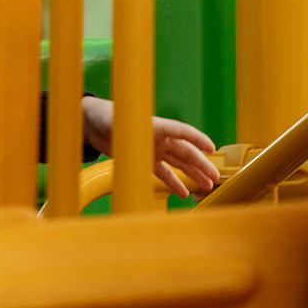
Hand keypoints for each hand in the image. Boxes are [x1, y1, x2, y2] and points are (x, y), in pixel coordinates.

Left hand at [79, 98, 223, 196]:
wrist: (92, 122)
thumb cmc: (105, 115)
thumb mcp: (115, 119)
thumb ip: (127, 127)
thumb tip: (138, 136)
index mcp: (155, 125)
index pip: (181, 131)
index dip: (197, 138)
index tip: (212, 148)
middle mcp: (158, 137)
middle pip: (185, 151)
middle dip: (201, 164)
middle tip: (215, 176)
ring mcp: (153, 148)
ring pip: (178, 163)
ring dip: (192, 174)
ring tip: (207, 186)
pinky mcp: (145, 159)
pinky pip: (163, 172)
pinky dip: (173, 182)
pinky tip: (183, 192)